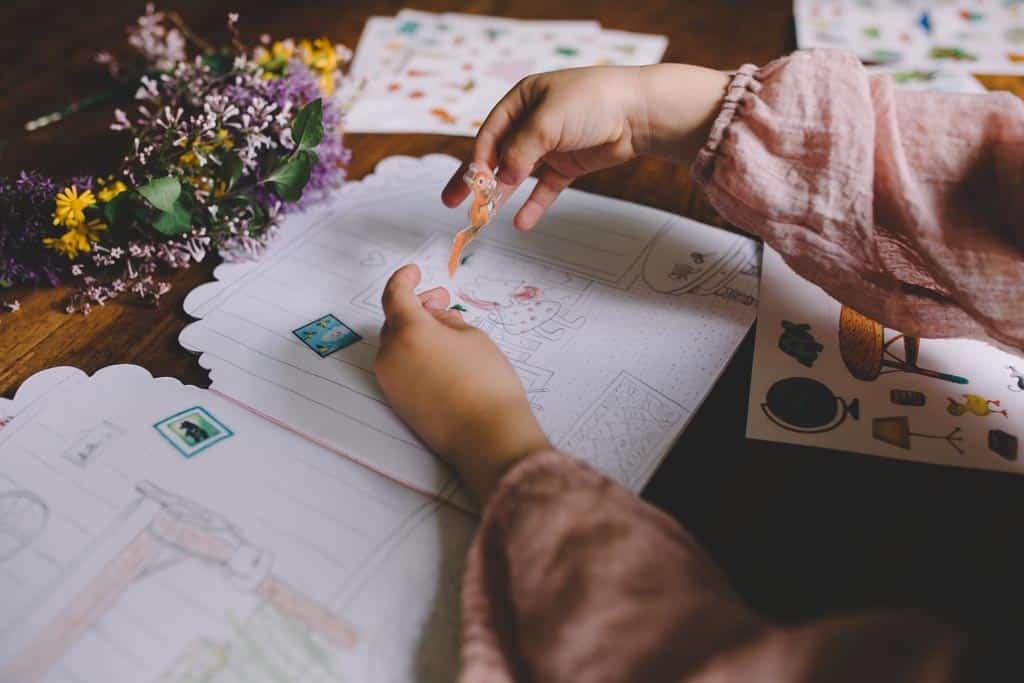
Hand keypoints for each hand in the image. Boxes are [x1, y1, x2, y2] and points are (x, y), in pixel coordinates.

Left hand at [375, 265, 550, 502]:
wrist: (487, 437)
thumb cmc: (486, 384)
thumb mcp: (473, 337)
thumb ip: (447, 320)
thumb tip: (435, 318)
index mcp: (408, 332)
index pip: (395, 294)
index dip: (404, 279)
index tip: (414, 272)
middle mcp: (391, 356)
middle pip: (395, 320)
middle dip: (416, 306)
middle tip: (440, 301)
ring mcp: (391, 381)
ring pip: (397, 345)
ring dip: (415, 331)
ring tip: (446, 331)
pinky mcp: (397, 401)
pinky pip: (400, 367)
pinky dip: (413, 354)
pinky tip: (440, 356)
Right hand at [442, 64, 729, 229]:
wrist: (640, 112)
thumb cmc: (592, 102)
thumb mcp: (548, 122)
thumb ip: (520, 151)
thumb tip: (499, 179)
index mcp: (521, 100)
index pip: (490, 134)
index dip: (478, 160)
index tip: (472, 184)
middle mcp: (532, 122)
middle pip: (496, 154)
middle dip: (476, 180)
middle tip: (452, 203)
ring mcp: (550, 145)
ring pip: (518, 174)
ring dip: (500, 195)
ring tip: (483, 218)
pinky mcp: (569, 165)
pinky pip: (545, 188)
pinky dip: (533, 204)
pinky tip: (521, 222)